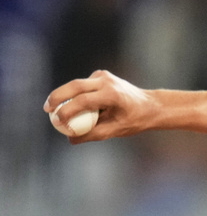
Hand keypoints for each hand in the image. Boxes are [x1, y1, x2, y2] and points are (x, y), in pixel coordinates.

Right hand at [44, 70, 206, 141]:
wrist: (150, 105)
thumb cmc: (135, 120)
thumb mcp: (116, 131)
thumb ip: (93, 135)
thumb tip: (70, 140)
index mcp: (112, 94)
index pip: (83, 101)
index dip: (67, 111)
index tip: (57, 122)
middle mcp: (107, 81)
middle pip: (74, 86)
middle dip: (57, 97)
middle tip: (47, 110)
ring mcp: (104, 76)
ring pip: (77, 84)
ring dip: (65, 95)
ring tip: (54, 109)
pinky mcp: (101, 75)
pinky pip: (83, 85)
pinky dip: (77, 95)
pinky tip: (79, 106)